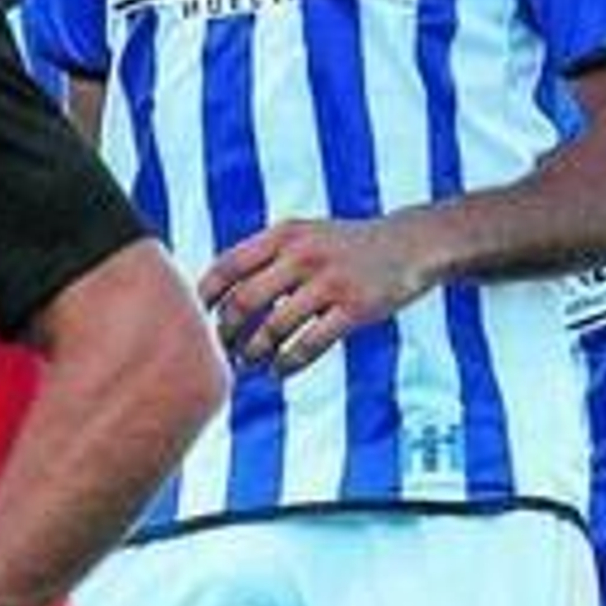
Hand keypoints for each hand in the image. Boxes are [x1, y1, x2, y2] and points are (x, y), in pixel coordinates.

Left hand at [199, 214, 429, 373]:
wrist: (410, 244)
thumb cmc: (347, 245)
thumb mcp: (305, 234)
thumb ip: (266, 255)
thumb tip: (217, 291)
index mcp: (284, 234)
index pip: (228, 265)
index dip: (206, 297)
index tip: (196, 320)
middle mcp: (302, 254)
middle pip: (244, 301)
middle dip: (226, 332)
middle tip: (222, 351)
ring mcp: (330, 281)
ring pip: (273, 328)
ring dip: (253, 354)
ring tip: (248, 365)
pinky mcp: (355, 308)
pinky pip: (308, 345)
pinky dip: (286, 364)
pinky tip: (278, 371)